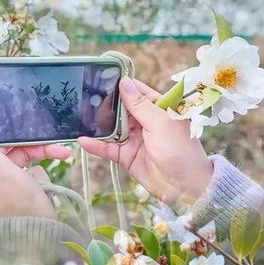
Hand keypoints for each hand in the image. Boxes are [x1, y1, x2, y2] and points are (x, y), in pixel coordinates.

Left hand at [0, 129, 71, 218]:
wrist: (40, 231)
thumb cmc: (20, 203)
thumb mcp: (2, 172)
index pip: (5, 142)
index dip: (21, 136)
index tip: (36, 132)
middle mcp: (1, 173)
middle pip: (22, 151)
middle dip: (41, 151)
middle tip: (62, 151)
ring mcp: (16, 182)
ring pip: (33, 163)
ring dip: (42, 173)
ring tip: (45, 185)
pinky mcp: (28, 190)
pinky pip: (38, 176)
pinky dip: (44, 182)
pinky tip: (45, 192)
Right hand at [78, 76, 212, 203]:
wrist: (185, 187)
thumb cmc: (180, 150)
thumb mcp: (160, 122)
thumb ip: (139, 104)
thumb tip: (124, 81)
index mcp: (157, 108)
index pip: (136, 91)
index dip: (120, 84)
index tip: (99, 77)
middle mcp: (144, 121)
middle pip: (119, 108)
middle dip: (103, 104)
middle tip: (83, 97)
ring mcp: (133, 139)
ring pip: (111, 127)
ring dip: (96, 124)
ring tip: (78, 116)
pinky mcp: (126, 156)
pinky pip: (108, 148)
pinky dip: (96, 145)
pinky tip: (83, 140)